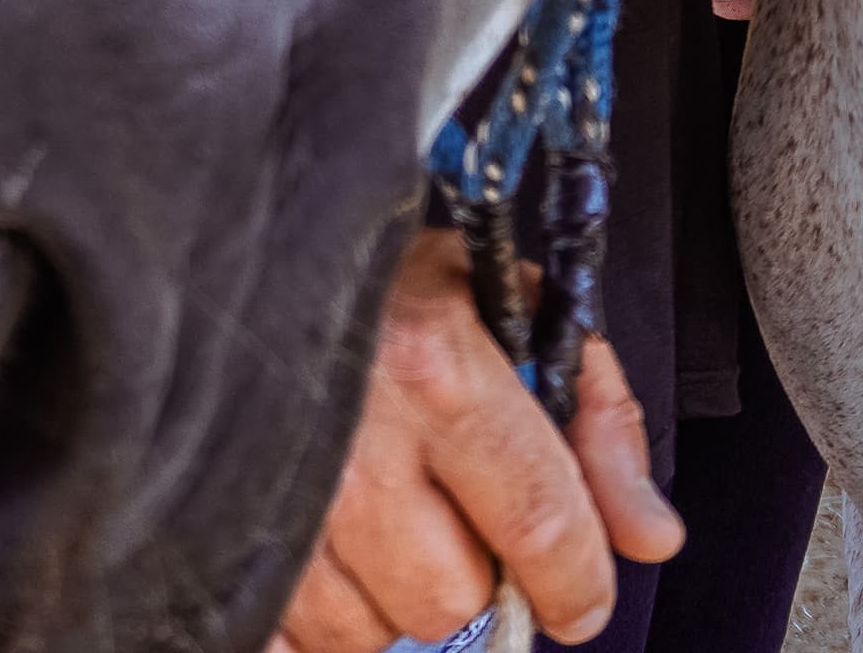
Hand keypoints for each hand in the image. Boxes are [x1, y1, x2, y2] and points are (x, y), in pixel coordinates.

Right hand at [271, 234, 683, 652]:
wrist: (241, 249)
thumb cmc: (385, 278)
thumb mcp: (513, 308)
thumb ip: (597, 423)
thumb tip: (651, 538)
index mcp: (437, 370)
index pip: (539, 520)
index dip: (576, 580)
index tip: (582, 600)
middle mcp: (353, 445)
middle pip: (450, 596)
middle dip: (467, 568)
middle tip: (443, 503)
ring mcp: (272, 504)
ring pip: (368, 631)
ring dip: (385, 591)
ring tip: (372, 508)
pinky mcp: (210, 547)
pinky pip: (287, 641)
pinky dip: (316, 611)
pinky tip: (323, 543)